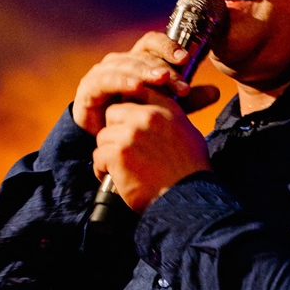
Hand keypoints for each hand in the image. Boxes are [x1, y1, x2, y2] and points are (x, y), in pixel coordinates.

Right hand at [72, 31, 218, 137]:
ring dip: (144, 72)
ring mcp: (103, 72)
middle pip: (143, 56)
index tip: (187, 58)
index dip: (169, 46)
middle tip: (180, 83)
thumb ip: (189, 99)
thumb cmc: (136, 116)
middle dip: (163, 68)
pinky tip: (135, 87)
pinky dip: (121, 81)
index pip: (153, 42)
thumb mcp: (167, 108)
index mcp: (139, 60)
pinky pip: (106, 80)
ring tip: (160, 80)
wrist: (107, 138)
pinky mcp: (89, 88)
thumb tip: (216, 92)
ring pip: (126, 64)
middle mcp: (121, 61)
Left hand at [92, 89, 210, 212]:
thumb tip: (155, 116)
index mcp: (165, 109)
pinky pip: (98, 157)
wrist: (189, 196)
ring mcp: (131, 134)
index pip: (137, 93)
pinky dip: (103, 170)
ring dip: (108, 154)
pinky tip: (117, 179)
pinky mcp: (118, 154)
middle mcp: (147, 117)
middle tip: (124, 152)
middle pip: (113, 114)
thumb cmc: (191, 171)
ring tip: (121, 169)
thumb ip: (168, 118)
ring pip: (103, 137)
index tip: (128, 125)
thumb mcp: (187, 133)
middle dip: (115, 132)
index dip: (128, 111)